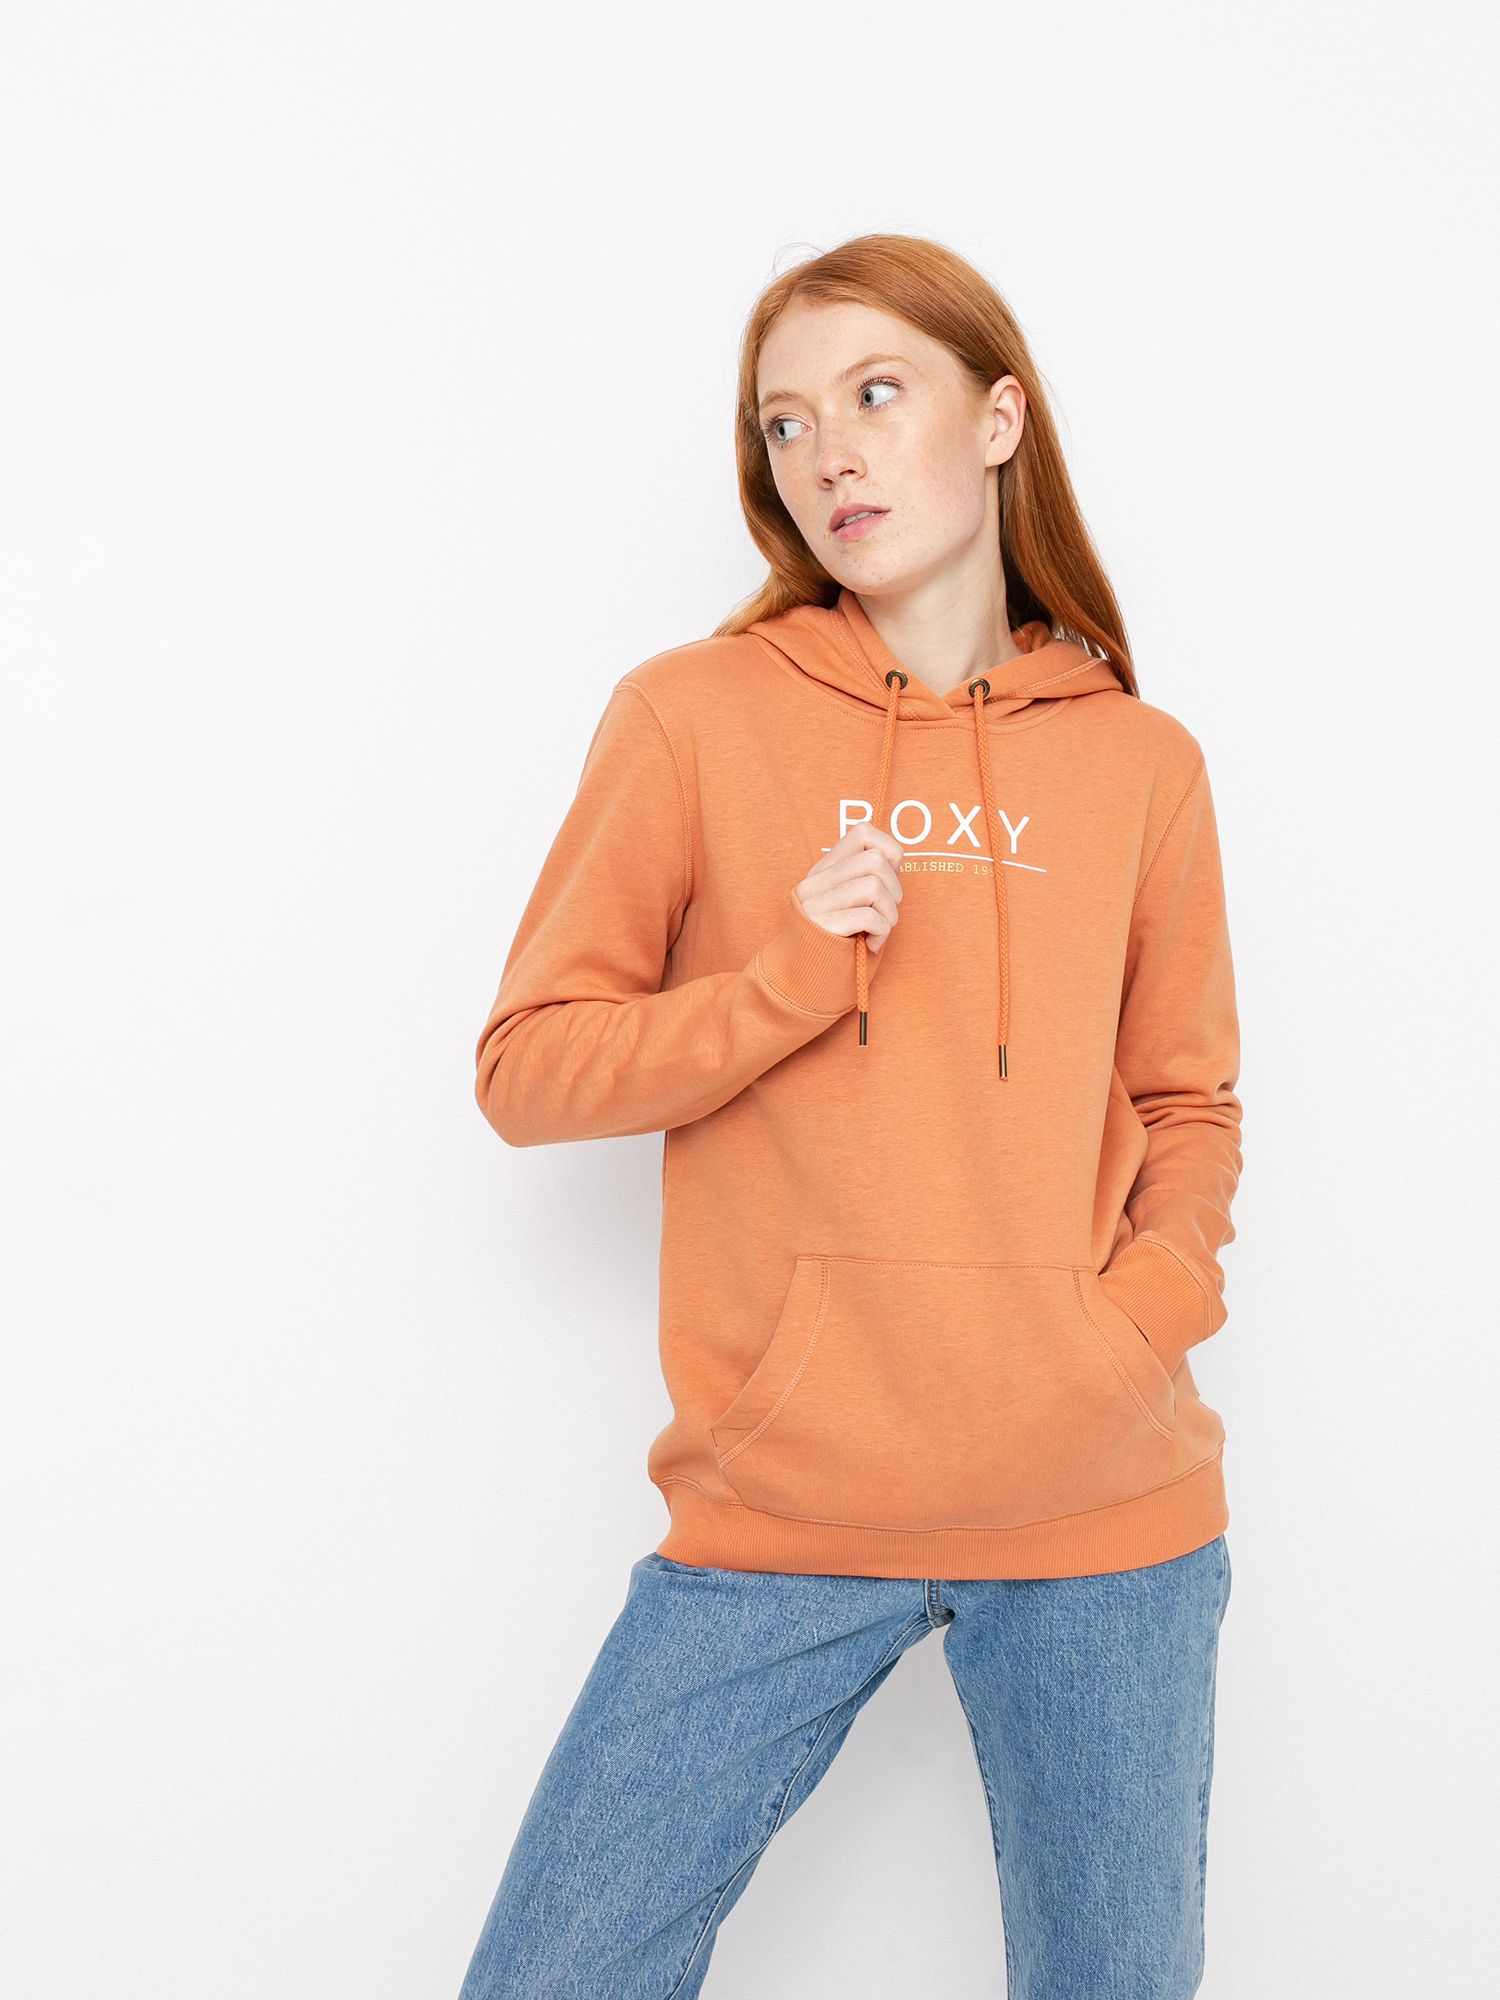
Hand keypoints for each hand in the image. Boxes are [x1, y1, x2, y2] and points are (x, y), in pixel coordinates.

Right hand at [794, 823, 903, 950]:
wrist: (797, 985)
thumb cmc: (832, 946)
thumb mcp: (845, 905)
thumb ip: (863, 880)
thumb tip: (894, 858)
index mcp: (822, 872)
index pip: (862, 833)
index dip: (889, 851)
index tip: (889, 880)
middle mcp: (815, 883)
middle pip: (874, 859)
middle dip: (895, 889)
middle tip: (886, 913)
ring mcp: (816, 904)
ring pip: (874, 886)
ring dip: (889, 914)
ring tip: (879, 931)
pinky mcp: (822, 928)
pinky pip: (869, 917)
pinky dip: (881, 933)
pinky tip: (871, 945)